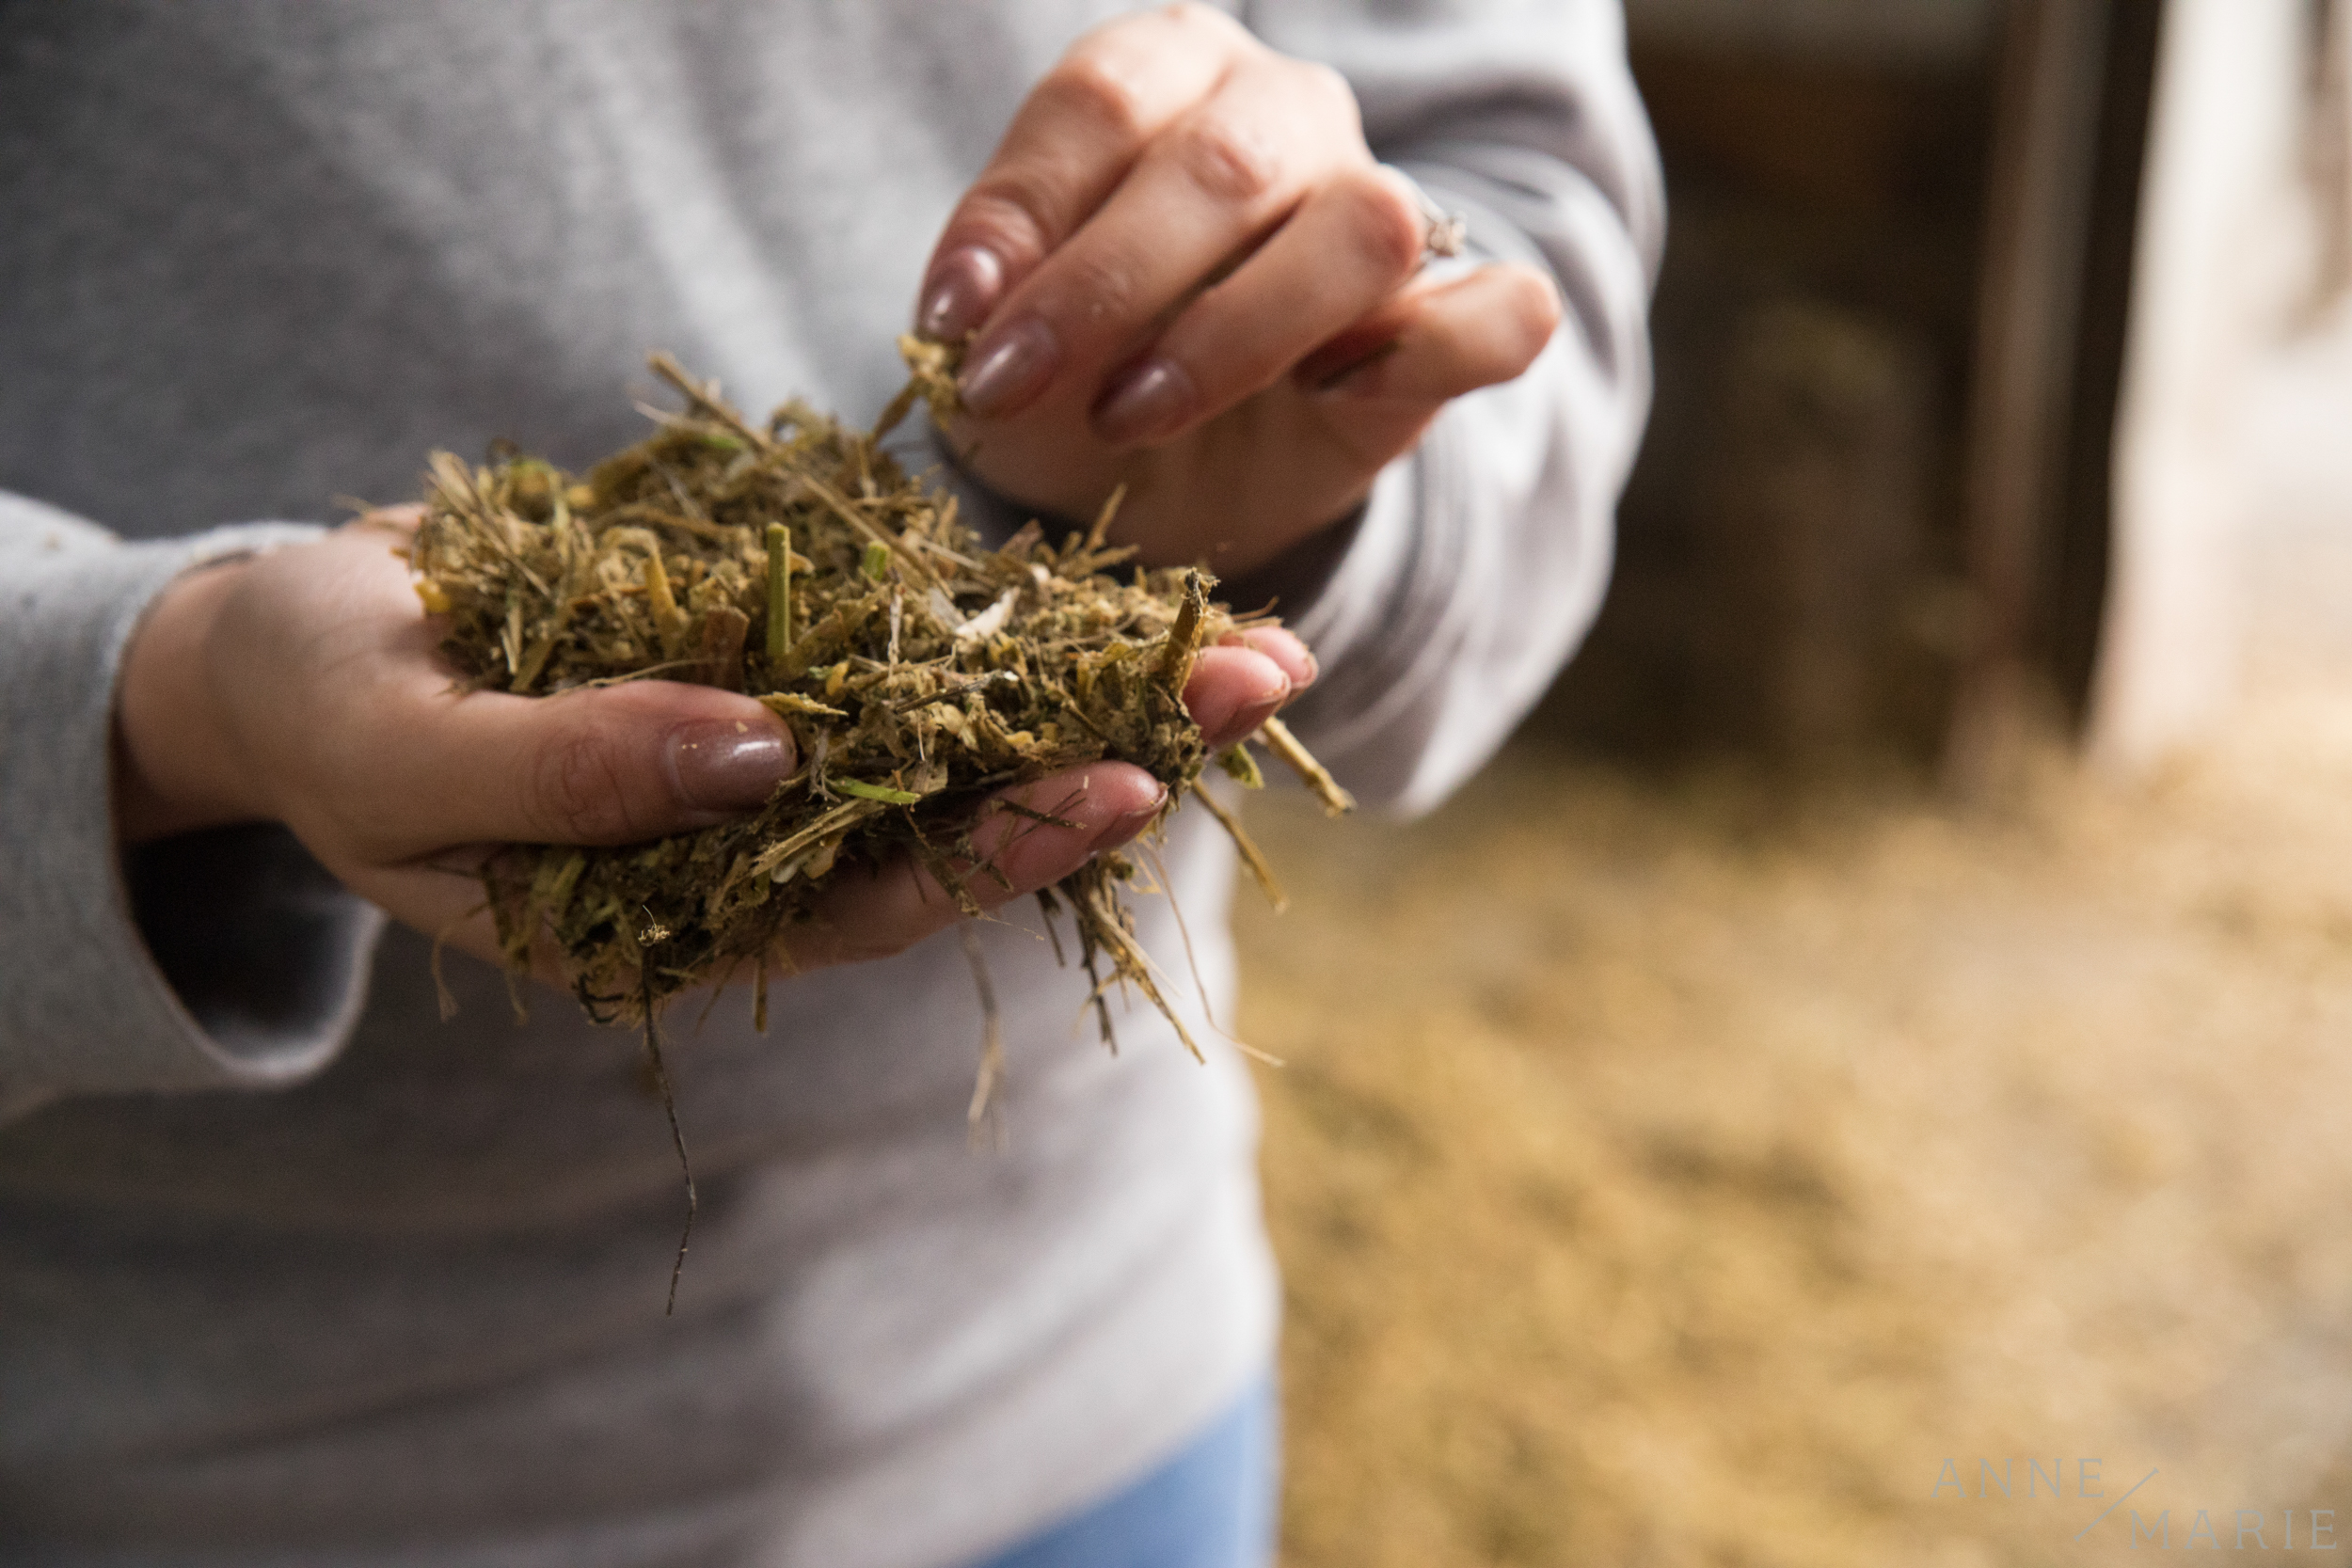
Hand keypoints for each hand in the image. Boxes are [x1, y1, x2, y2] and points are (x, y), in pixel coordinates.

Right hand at [112, 512, 1313, 978]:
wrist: (282, 641)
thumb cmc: (315, 709)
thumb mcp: (409, 751)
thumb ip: (572, 774)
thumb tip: (762, 755)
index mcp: (671, 914)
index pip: (862, 901)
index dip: (990, 852)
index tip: (1118, 787)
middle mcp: (745, 842)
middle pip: (951, 814)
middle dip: (1106, 752)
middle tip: (1257, 685)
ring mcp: (763, 744)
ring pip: (952, 728)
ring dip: (1094, 680)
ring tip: (1238, 633)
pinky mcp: (760, 650)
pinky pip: (900, 642)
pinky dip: (1003, 616)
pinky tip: (1111, 578)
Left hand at [914, 3, 1562, 579]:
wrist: (1172, 484)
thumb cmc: (1081, 379)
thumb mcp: (1005, 341)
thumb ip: (996, 304)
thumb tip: (976, 312)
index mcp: (1169, 75)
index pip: (1103, 102)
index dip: (1023, 212)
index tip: (956, 320)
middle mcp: (1287, 116)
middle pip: (1228, 164)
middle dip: (1107, 285)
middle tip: (1016, 384)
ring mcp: (1387, 210)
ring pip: (1366, 226)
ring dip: (1238, 331)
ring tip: (1133, 411)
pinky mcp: (1457, 322)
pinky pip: (1501, 313)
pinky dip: (1425, 349)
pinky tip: (1326, 393)